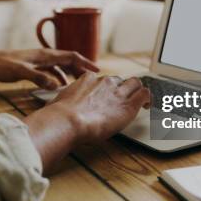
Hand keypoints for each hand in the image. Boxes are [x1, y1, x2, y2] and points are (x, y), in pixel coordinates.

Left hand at [0, 49, 98, 89]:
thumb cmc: (2, 66)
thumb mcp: (21, 72)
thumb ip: (39, 78)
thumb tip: (57, 85)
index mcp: (44, 55)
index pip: (71, 56)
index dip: (85, 62)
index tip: (97, 70)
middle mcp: (44, 56)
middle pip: (68, 60)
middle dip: (81, 68)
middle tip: (92, 79)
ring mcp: (38, 61)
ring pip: (60, 66)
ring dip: (70, 74)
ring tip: (78, 84)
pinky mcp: (32, 67)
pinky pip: (51, 71)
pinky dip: (59, 77)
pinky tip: (59, 85)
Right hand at [23, 72, 149, 172]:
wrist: (68, 120)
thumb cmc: (59, 116)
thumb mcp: (58, 103)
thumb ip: (62, 103)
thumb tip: (52, 111)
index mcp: (88, 80)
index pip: (101, 79)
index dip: (104, 89)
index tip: (104, 97)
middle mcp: (105, 82)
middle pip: (119, 80)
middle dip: (123, 88)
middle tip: (123, 100)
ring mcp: (118, 92)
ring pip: (135, 84)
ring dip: (137, 91)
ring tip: (139, 102)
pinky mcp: (128, 104)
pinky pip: (144, 94)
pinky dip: (148, 99)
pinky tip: (148, 106)